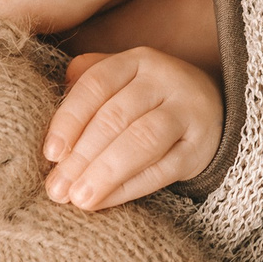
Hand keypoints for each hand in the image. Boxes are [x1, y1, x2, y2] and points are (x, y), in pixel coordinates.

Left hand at [43, 48, 221, 210]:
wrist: (212, 112)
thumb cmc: (149, 100)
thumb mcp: (121, 82)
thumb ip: (86, 86)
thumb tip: (53, 111)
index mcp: (137, 60)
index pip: (96, 85)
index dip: (69, 119)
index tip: (50, 153)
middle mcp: (165, 80)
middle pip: (116, 117)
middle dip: (81, 156)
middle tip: (56, 188)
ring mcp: (187, 112)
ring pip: (141, 142)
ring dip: (104, 173)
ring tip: (78, 199)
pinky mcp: (201, 148)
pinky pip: (163, 170)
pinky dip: (130, 188)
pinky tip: (104, 201)